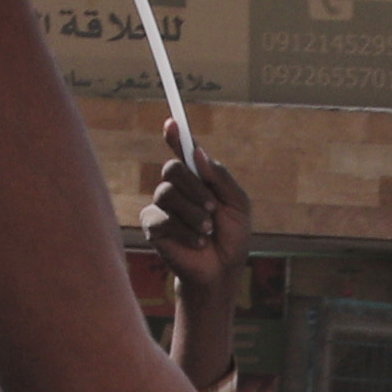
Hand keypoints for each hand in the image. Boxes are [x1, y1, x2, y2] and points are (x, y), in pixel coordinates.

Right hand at [141, 145, 243, 301]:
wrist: (222, 270)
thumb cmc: (232, 237)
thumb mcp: (237, 204)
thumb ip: (220, 177)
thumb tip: (198, 153)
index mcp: (198, 179)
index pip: (183, 151)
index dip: (175, 135)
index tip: (172, 122)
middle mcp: (177, 188)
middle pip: (172, 168)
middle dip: (195, 188)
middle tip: (212, 208)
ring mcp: (162, 207)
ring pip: (167, 193)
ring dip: (193, 213)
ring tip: (208, 231)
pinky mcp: (153, 227)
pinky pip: (161, 217)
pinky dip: (184, 231)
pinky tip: (197, 242)